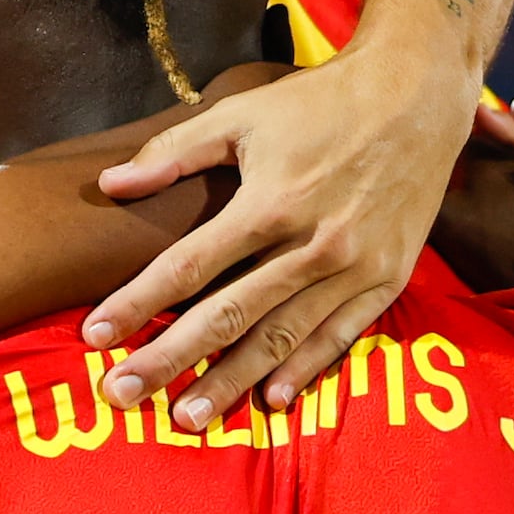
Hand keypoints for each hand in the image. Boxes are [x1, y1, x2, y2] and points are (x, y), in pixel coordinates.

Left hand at [86, 36, 474, 422]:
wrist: (417, 96)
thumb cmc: (320, 102)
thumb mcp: (242, 112)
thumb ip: (175, 151)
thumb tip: (111, 185)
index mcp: (269, 202)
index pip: (187, 266)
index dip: (137, 303)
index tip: (96, 336)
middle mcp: (311, 244)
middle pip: (227, 315)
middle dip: (169, 360)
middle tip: (121, 395)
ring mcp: (354, 267)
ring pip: (281, 337)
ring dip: (231, 380)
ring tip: (188, 417)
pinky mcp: (387, 280)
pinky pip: (340, 336)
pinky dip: (304, 370)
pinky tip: (270, 401)